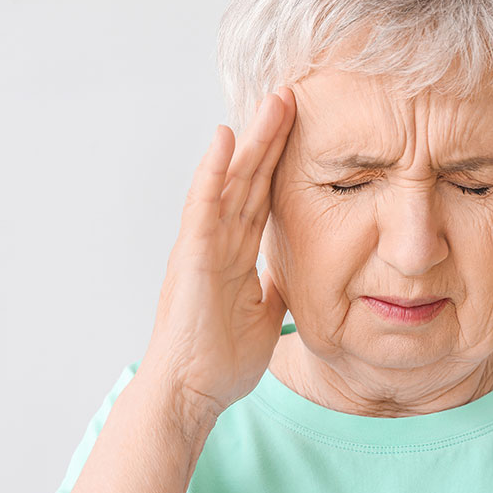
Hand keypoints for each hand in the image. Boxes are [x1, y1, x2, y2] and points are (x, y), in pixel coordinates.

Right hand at [139, 87, 296, 414]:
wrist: (190, 394)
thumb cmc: (220, 360)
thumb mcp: (263, 314)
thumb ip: (274, 285)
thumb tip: (291, 271)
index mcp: (236, 255)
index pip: (262, 199)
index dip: (280, 165)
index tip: (302, 132)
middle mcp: (219, 243)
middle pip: (249, 181)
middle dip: (271, 139)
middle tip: (291, 98)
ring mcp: (203, 248)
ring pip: (230, 183)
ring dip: (251, 142)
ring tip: (272, 103)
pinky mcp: (192, 260)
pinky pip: (204, 209)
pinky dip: (213, 173)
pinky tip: (225, 140)